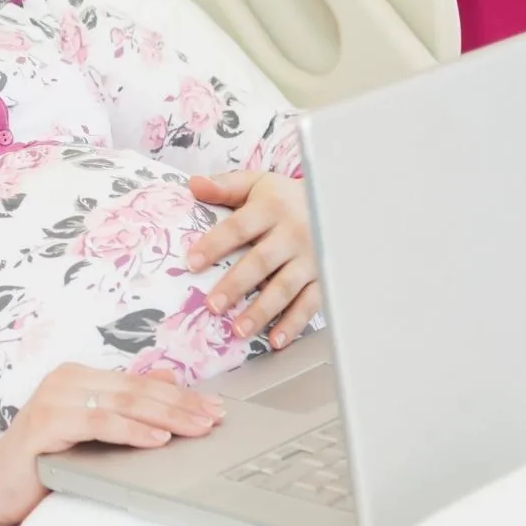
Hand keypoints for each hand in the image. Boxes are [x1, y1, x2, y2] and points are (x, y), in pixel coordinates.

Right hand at [0, 362, 224, 525]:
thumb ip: (123, 404)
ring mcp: (53, 398)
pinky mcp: (44, 423)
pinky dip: (131, 430)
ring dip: (165, 417)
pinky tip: (156, 439)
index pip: (140, 383)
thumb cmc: (43, 461)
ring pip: (122, 403)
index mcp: (79, 377)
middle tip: (214, 418)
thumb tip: (169, 379)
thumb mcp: (90, 430)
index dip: (180, 395)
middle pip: (137, 390)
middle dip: (181, 405)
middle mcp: (66, 380)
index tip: (214, 408)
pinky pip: (98, 423)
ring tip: (196, 428)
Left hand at [186, 169, 320, 349]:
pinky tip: (275, 340)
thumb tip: (193, 185)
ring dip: (262, 311)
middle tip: (212, 305)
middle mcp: (293, 234)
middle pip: (261, 261)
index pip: (239, 227)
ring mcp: (310, 258)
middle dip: (236, 284)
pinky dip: (293, 324)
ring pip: (285, 287)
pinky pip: (309, 304)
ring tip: (238, 330)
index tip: (191, 262)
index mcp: (271, 209)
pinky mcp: (323, 278)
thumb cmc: (283, 199)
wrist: (334, 203)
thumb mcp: (256, 184)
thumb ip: (225, 186)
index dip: (215, 244)